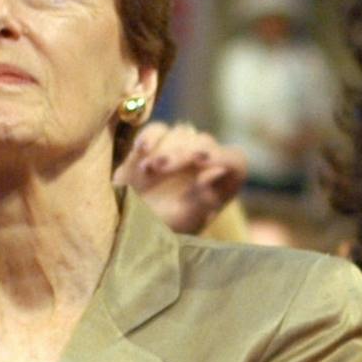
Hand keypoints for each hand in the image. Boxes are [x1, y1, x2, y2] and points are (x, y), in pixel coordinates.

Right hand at [116, 122, 247, 234]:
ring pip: (182, 132)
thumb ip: (202, 201)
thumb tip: (217, 172)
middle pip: (204, 143)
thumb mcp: (183, 223)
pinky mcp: (155, 146)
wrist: (126, 229)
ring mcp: (180, 152)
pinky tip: (141, 149)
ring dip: (164, 147)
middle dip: (182, 153)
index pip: (235, 161)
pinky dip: (150, 136)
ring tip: (147, 169)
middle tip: (160, 166)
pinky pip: (158, 130)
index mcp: (220, 187)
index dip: (222, 156)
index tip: (200, 161)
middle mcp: (204, 166)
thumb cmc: (159, 231)